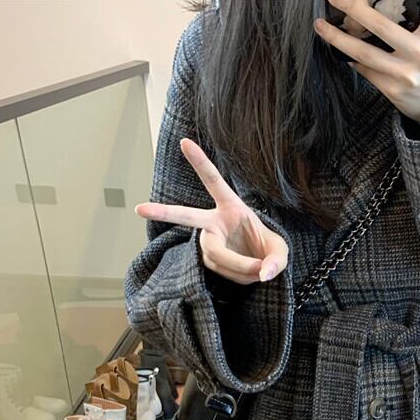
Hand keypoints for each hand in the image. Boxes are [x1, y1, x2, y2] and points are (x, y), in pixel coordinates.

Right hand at [134, 138, 288, 284]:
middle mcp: (214, 223)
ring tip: (259, 269)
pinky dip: (241, 277)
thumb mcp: (281, 251)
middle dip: (163, 213)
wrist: (262, 266)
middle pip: (187, 217)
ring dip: (242, 267)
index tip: (184, 142)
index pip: (214, 182)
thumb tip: (264, 273)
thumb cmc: (269, 250)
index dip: (200, 163)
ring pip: (219, 257)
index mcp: (231, 207)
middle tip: (139, 209)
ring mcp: (208, 242)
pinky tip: (249, 274)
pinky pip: (225, 272)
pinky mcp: (208, 261)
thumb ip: (277, 261)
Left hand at [314, 0, 419, 123]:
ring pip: (364, 53)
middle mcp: (418, 54)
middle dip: (354, 9)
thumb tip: (395, 0)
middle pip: (381, 27)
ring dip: (338, 38)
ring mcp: (403, 74)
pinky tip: (339, 46)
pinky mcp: (391, 90)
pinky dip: (350, 56)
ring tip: (320, 25)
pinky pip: (365, 69)